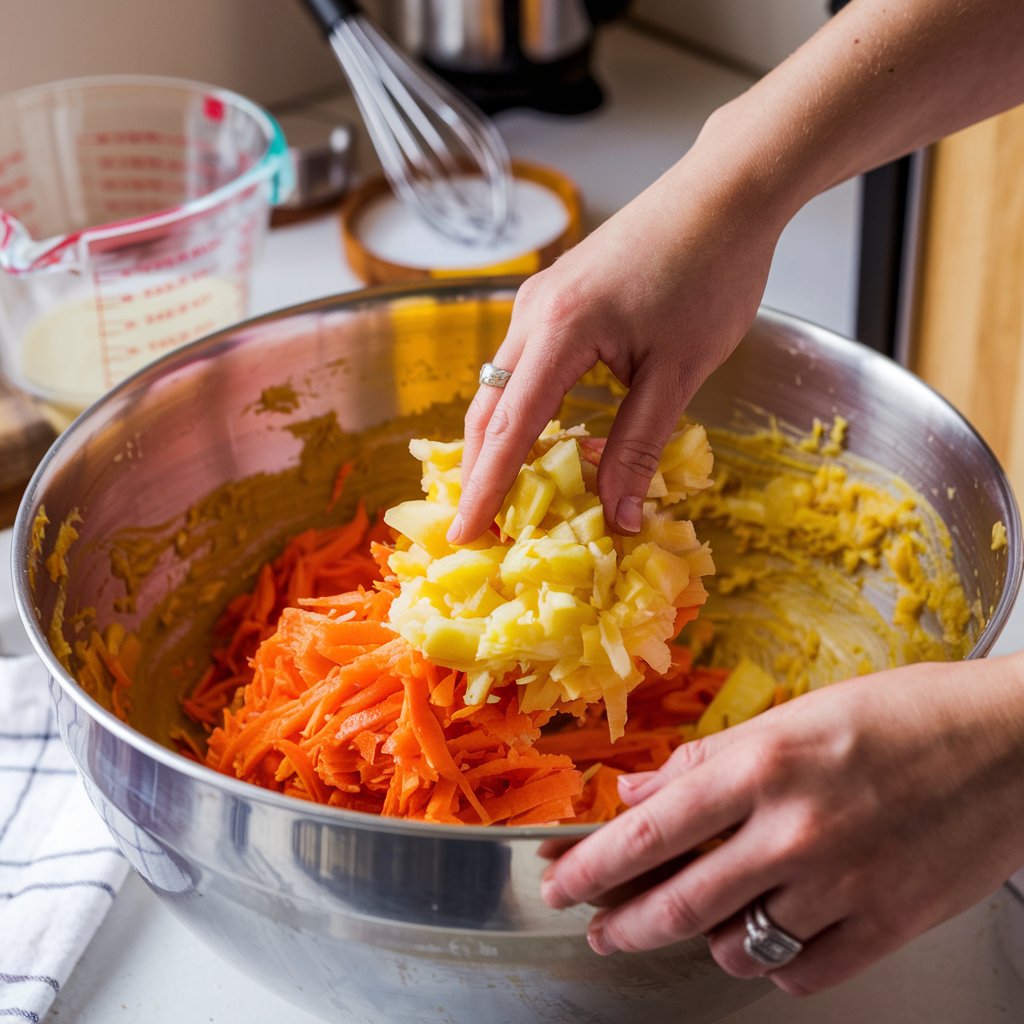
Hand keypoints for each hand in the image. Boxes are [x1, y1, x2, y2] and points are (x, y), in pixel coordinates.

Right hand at [448, 142, 785, 543]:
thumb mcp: (678, 372)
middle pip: (488, 407)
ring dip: (497, 441)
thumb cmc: (712, 272)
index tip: (466, 536)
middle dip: (479, 471)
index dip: (487, 489)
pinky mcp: (554, 296)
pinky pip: (520, 365)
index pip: (510, 428)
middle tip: (479, 527)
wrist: (725, 192)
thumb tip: (620, 517)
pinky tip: (535, 438)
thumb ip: (640, 446)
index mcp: (560, 329)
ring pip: (500, 386)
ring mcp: (539, 299)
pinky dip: (519, 410)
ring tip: (502, 494)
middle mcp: (534, 312)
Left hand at [539, 653, 1023, 994]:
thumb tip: (639, 792)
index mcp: (763, 768)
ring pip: (736, 947)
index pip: (647, 833)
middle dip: (624, 923)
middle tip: (604, 926)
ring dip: (705, 936)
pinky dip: (773, 961)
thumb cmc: (905, 714)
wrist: (1010, 745)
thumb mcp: (794, 717)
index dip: (590, 865)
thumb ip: (708, 761)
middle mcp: (793, 834)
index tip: (559, 882)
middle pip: (677, 904)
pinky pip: (801, 973)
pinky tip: (770, 934)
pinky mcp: (887, 926)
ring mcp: (842, 887)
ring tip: (700, 915)